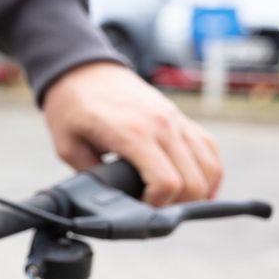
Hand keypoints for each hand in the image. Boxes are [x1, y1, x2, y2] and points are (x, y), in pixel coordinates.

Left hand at [42, 61, 222, 205]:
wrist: (82, 70)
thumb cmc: (72, 106)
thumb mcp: (68, 145)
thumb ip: (91, 175)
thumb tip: (108, 199)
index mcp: (133, 133)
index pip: (167, 182)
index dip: (158, 206)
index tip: (142, 209)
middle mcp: (162, 125)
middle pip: (194, 181)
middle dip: (178, 205)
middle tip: (156, 208)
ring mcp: (175, 119)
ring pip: (210, 167)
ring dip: (198, 191)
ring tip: (174, 200)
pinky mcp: (180, 117)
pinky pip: (209, 148)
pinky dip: (210, 171)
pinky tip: (198, 185)